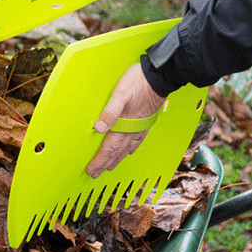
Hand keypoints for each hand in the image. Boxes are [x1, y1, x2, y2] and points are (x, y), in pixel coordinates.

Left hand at [86, 63, 165, 177]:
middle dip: (105, 164)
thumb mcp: (120, 93)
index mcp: (124, 125)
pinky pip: (137, 140)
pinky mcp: (146, 121)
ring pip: (126, 148)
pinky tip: (130, 151)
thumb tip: (99, 127)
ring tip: (110, 167)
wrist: (160, 77)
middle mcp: (133, 129)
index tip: (91, 170)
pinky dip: (131, 148)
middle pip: (116, 152)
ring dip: (117, 159)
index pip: (109, 148)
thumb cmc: (139, 82)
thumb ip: (110, 111)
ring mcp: (140, 127)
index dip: (99, 160)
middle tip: (95, 173)